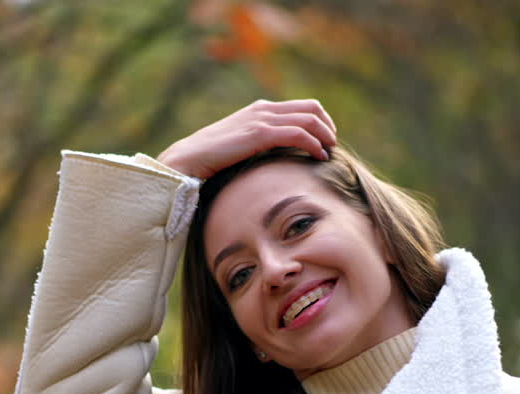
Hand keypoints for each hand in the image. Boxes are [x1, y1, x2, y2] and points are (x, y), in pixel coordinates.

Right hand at [157, 99, 337, 179]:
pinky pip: (298, 133)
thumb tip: (275, 159)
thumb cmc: (210, 159)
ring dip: (325, 136)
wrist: (187, 159)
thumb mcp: (239, 147)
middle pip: (312, 109)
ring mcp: (261, 119)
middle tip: (332, 148)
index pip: (303, 106)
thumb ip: (258, 145)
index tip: (326, 142)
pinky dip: (314, 144)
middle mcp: (263, 109)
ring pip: (309, 119)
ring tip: (329, 153)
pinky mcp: (259, 133)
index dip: (321, 122)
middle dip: (328, 128)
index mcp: (260, 109)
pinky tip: (319, 157)